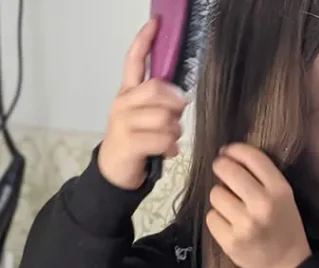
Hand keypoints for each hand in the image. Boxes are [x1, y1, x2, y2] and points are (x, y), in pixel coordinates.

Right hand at [98, 18, 187, 189]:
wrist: (115, 171)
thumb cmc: (138, 142)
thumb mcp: (147, 117)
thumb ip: (160, 102)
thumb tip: (180, 97)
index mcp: (127, 93)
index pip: (134, 61)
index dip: (145, 42)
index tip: (156, 23)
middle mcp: (122, 102)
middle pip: (158, 89)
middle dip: (176, 104)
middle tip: (176, 118)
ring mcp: (123, 122)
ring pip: (165, 117)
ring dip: (176, 131)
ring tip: (168, 140)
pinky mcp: (129, 142)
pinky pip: (164, 139)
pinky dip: (171, 148)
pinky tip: (166, 152)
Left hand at [205, 144, 311, 267]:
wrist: (285, 265)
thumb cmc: (283, 225)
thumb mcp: (284, 197)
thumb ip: (262, 177)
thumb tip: (227, 155)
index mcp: (280, 191)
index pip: (252, 157)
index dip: (235, 150)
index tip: (228, 152)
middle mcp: (263, 205)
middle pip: (227, 170)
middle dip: (221, 167)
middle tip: (222, 173)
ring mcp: (245, 224)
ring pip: (215, 194)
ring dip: (220, 198)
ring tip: (232, 208)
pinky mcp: (230, 240)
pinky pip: (211, 217)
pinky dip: (217, 219)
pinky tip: (230, 225)